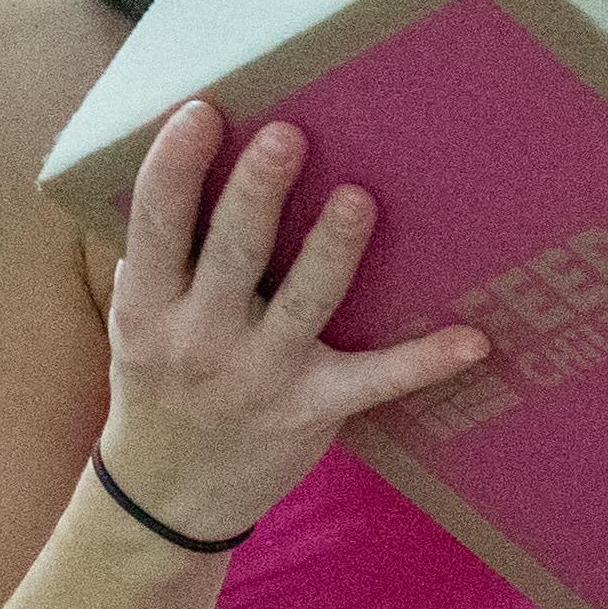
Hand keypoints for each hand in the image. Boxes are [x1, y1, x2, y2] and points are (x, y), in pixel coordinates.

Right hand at [90, 103, 494, 542]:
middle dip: (256, 194)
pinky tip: (474, 339)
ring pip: (303, 303)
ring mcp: (260, 375)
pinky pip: (376, 380)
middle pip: (232, 253)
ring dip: (333, 251)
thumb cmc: (158, 384)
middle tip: (287, 134)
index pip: (156, 225)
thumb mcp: (133, 322)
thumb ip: (154, 258)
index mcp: (149, 304)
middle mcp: (200, 337)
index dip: (174, 167)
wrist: (167, 496)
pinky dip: (425, 361)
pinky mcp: (312, 408)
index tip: (201, 111)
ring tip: (358, 198)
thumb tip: (178, 167)